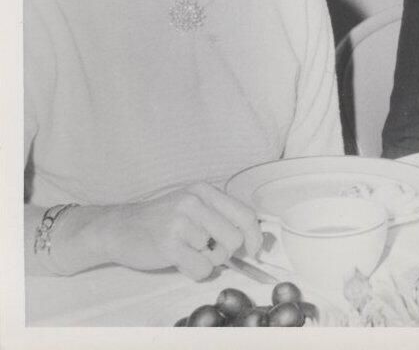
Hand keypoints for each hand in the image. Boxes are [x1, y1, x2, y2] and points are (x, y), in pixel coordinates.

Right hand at [100, 182, 262, 279]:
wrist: (120, 227)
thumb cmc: (161, 220)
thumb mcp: (192, 206)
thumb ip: (219, 215)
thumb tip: (252, 236)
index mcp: (204, 190)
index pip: (245, 213)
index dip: (255, 236)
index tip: (255, 251)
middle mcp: (195, 201)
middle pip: (234, 238)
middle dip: (225, 252)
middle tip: (206, 250)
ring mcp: (181, 221)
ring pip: (217, 256)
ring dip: (206, 261)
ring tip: (187, 251)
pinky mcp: (169, 243)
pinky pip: (201, 268)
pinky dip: (195, 272)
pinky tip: (179, 261)